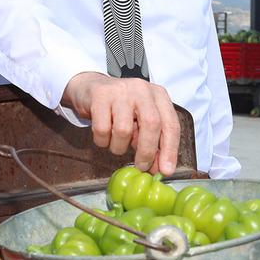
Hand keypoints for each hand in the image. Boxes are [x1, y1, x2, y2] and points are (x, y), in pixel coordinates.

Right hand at [61, 72, 179, 175]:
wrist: (89, 88)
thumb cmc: (120, 107)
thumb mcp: (140, 120)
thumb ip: (152, 140)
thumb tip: (158, 168)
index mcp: (158, 95)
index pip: (171, 124)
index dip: (170, 150)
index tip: (166, 170)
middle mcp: (141, 89)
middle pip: (151, 124)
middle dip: (147, 151)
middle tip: (141, 166)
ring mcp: (120, 91)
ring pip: (124, 130)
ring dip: (119, 147)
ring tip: (116, 143)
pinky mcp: (100, 96)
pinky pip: (102, 129)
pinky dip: (102, 141)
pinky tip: (103, 135)